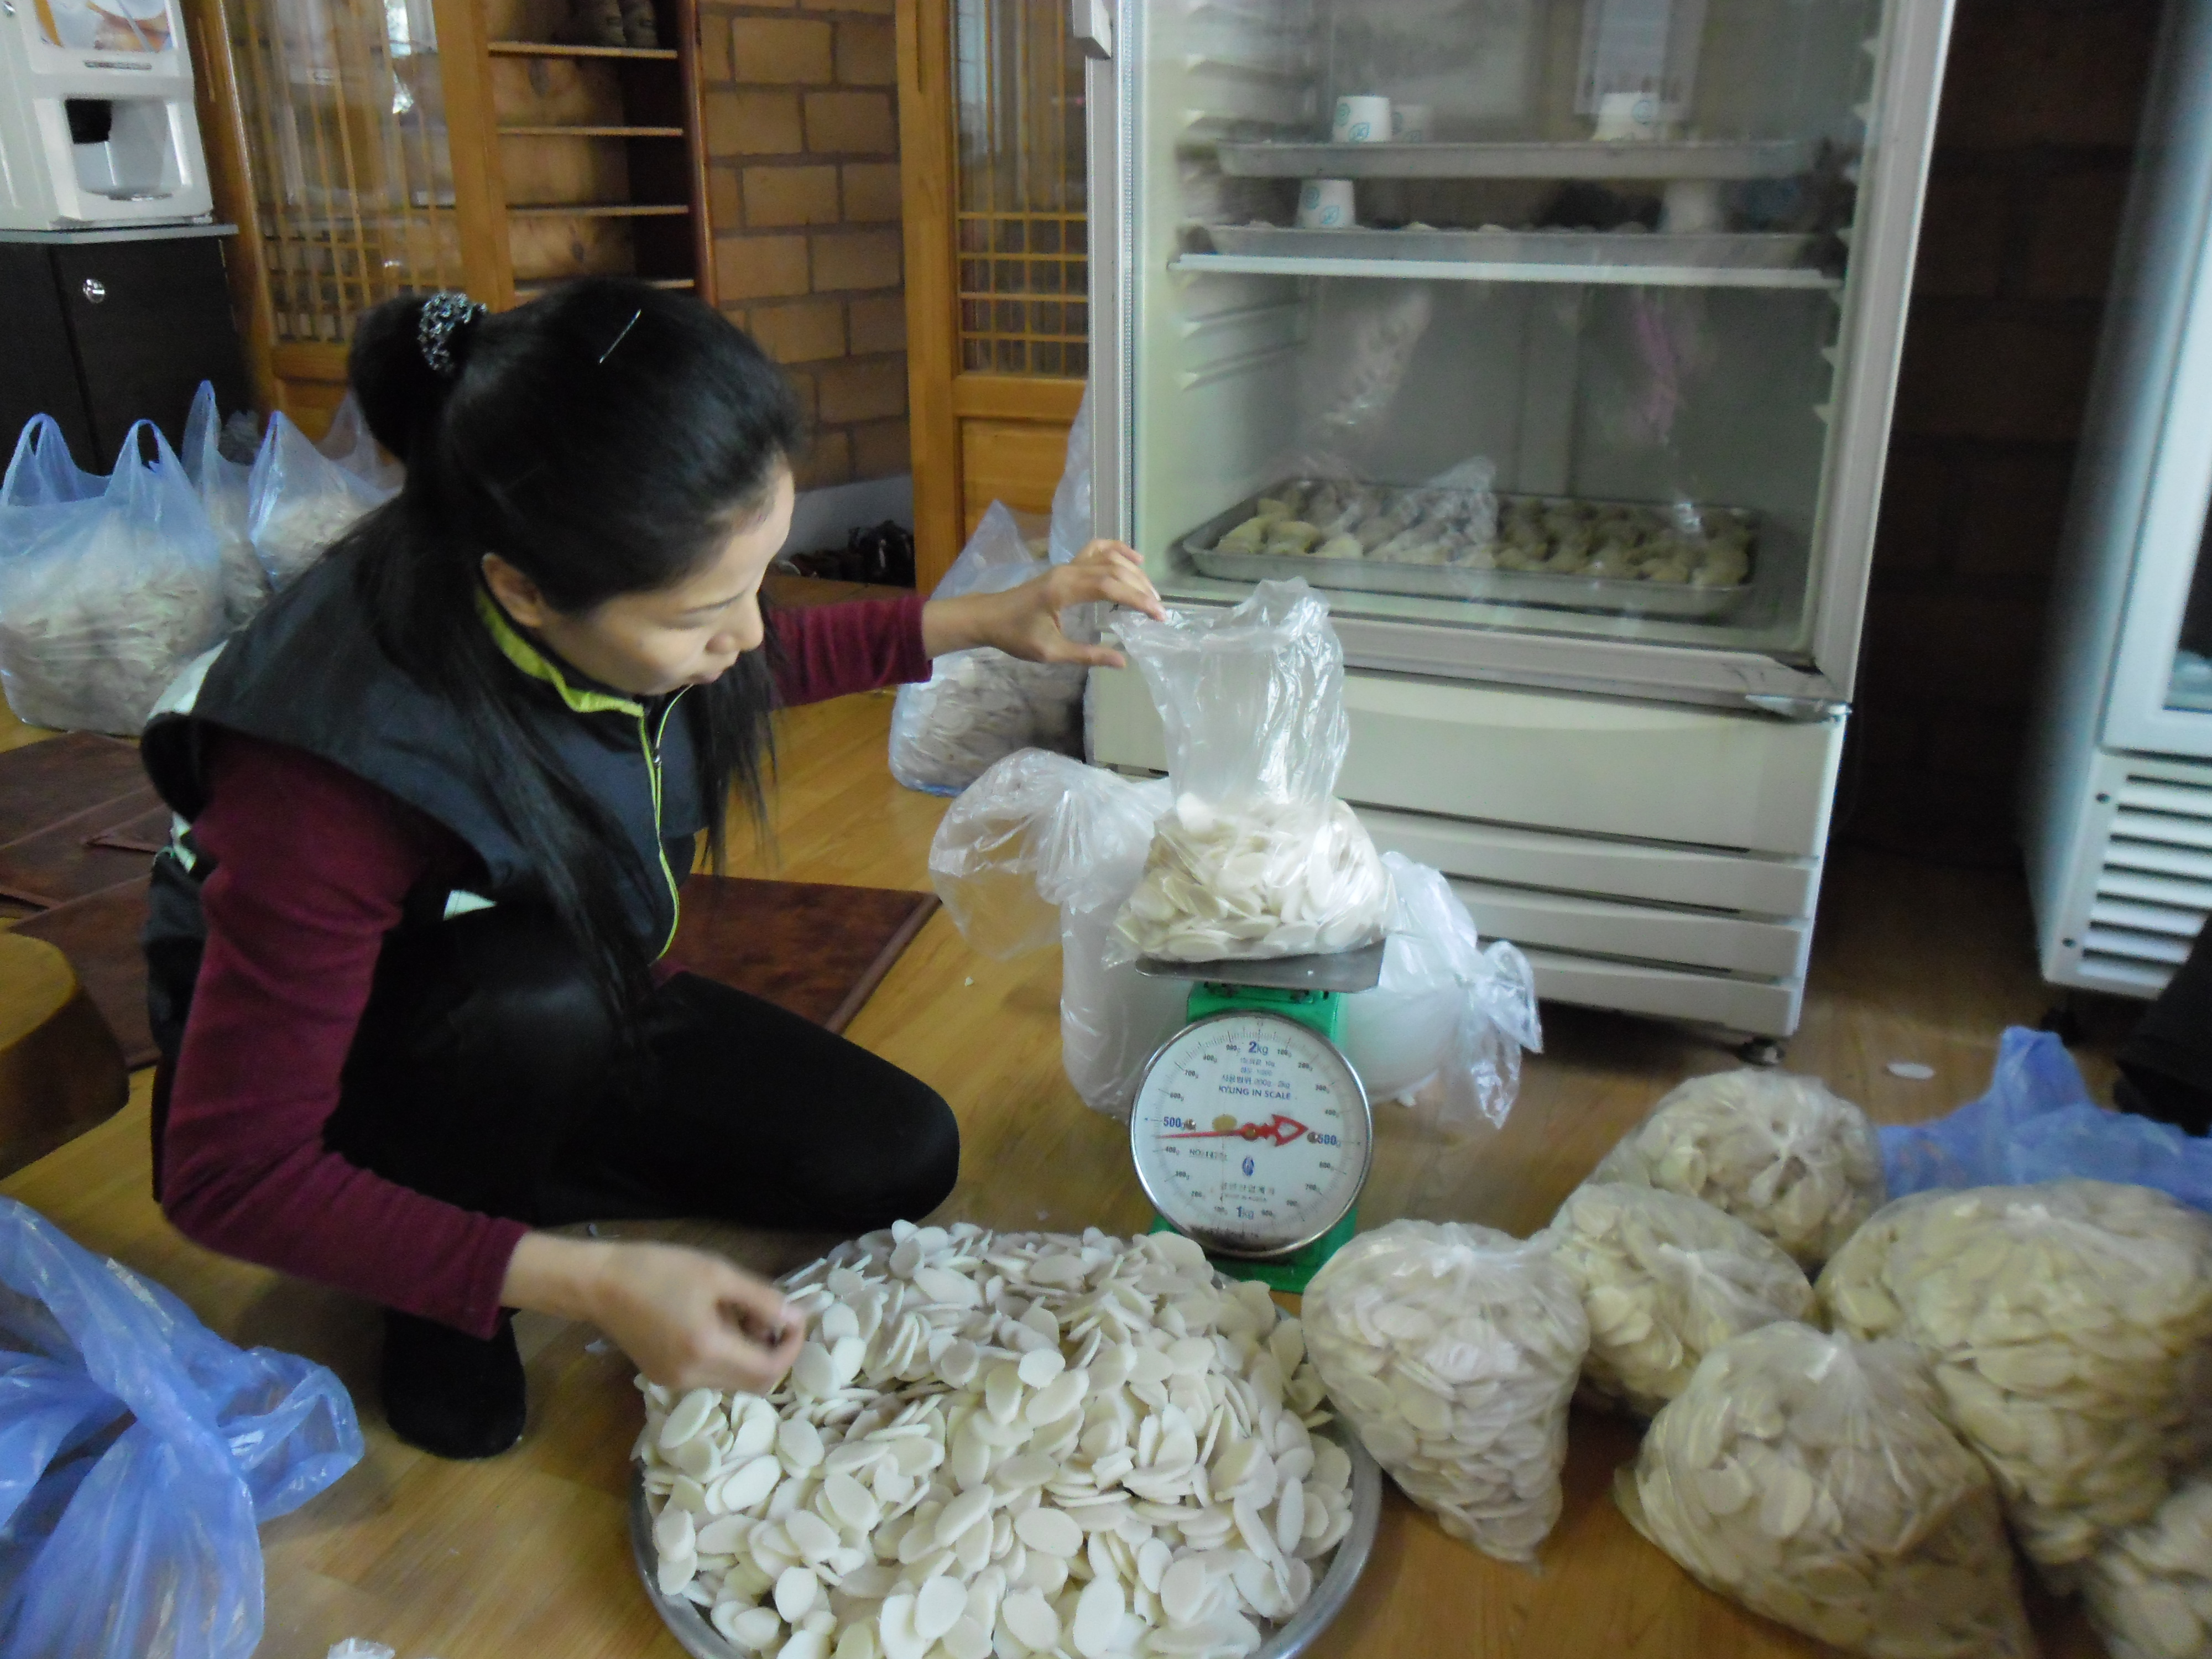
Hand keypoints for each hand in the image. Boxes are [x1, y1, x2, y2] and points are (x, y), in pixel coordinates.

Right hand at [502, 1233, 804, 1393]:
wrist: (600, 1283)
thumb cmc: (659, 1269)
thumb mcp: (717, 1273)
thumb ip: (762, 1299)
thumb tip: (795, 1318)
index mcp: (706, 1350)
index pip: (768, 1371)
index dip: (791, 1349)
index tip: (795, 1320)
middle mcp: (692, 1378)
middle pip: (755, 1382)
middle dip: (772, 1351)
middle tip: (768, 1314)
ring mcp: (676, 1383)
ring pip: (734, 1381)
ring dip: (749, 1353)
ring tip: (736, 1312)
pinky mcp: (665, 1379)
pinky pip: (711, 1375)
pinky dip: (726, 1355)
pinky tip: (714, 1322)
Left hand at [920, 540, 1166, 668]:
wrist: (989, 616)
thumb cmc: (1016, 635)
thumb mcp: (1051, 652)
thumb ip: (1087, 655)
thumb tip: (1121, 661)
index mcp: (1064, 590)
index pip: (1110, 587)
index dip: (1137, 599)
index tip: (1157, 615)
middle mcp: (1068, 571)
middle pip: (1114, 570)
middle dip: (1141, 588)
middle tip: (1159, 610)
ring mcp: (1067, 565)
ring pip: (1108, 557)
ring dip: (1133, 571)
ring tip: (1151, 592)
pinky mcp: (1066, 566)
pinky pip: (1096, 549)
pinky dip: (1118, 550)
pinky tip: (1135, 560)